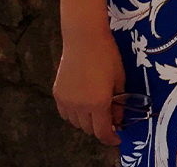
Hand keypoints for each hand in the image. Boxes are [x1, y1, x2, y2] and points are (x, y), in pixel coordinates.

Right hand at [53, 26, 127, 145]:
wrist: (84, 38)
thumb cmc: (107, 55)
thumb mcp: (119, 79)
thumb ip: (119, 102)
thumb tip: (118, 118)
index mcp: (98, 104)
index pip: (103, 132)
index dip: (111, 139)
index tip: (117, 138)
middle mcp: (80, 107)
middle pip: (89, 129)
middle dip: (100, 127)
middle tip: (109, 117)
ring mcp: (66, 101)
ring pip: (76, 123)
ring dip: (86, 121)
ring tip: (95, 108)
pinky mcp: (57, 94)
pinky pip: (65, 113)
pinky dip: (74, 114)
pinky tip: (81, 103)